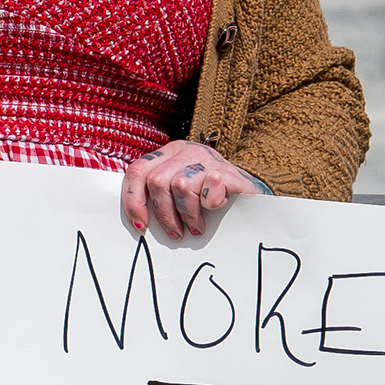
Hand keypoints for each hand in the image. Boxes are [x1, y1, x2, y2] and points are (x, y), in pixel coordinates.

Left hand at [122, 139, 259, 241]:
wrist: (250, 197)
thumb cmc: (210, 199)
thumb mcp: (179, 194)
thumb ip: (159, 197)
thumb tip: (136, 221)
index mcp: (169, 154)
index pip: (138, 171)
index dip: (134, 200)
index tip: (141, 225)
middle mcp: (186, 151)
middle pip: (156, 181)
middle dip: (163, 214)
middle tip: (175, 233)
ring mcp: (207, 158)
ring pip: (179, 186)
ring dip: (187, 214)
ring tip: (196, 228)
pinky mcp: (227, 170)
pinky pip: (208, 187)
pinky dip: (208, 205)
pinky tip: (214, 210)